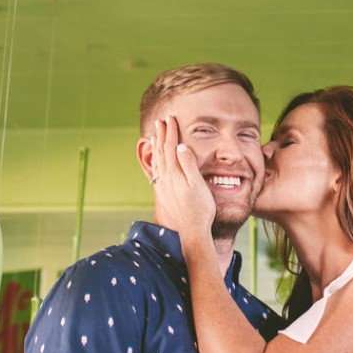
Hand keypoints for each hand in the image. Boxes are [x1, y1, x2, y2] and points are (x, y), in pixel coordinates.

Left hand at [151, 117, 215, 246]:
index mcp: (175, 173)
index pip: (172, 147)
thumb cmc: (199, 210)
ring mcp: (163, 186)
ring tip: (154, 135)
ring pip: (157, 161)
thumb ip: (189, 165)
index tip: (171, 119)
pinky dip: (154, 161)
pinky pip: (156, 171)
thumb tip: (181, 146)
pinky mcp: (163, 194)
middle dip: (161, 135)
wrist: (189, 233)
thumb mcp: (198, 186)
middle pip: (161, 151)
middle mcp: (166, 178)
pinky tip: (155, 160)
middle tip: (160, 121)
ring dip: (156, 146)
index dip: (171, 132)